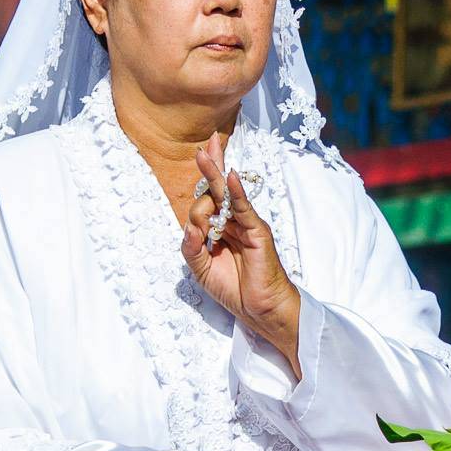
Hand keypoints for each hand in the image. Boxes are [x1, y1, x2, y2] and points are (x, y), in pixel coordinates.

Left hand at [183, 132, 302, 373]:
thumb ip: (191, 247)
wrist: (260, 309)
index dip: (206, 176)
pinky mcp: (257, 232)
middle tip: (208, 141)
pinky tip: (232, 177)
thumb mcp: (201, 269)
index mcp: (221, 228)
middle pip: (220, 188)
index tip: (202, 151)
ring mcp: (247, 225)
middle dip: (212, 164)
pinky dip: (238, 193)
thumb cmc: (235, 289)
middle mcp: (234, 222)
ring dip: (213, 175)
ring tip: (204, 154)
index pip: (210, 198)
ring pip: (225, 197)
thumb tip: (191, 226)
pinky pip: (245, 209)